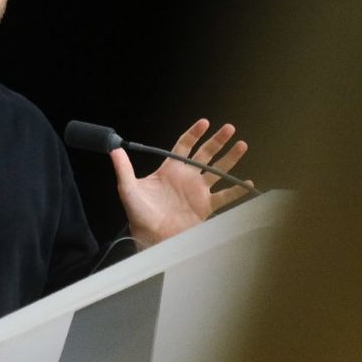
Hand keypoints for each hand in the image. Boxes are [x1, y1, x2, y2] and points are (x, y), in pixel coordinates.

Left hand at [109, 119, 252, 248]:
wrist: (152, 238)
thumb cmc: (139, 214)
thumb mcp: (128, 189)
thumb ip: (123, 168)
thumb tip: (114, 149)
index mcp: (170, 170)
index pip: (184, 146)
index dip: (194, 133)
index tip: (204, 123)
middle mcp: (186, 178)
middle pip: (205, 154)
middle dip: (217, 141)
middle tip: (229, 128)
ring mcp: (198, 191)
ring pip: (218, 170)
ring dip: (230, 159)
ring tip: (242, 145)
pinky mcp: (206, 207)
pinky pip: (225, 196)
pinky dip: (237, 190)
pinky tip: (248, 182)